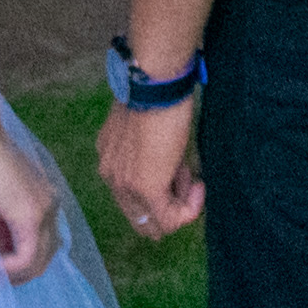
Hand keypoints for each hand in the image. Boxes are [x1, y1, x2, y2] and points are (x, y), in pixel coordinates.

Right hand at [0, 110, 64, 282]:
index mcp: (44, 198)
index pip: (43, 243)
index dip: (20, 261)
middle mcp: (52, 204)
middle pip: (46, 256)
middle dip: (19, 274)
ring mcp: (46, 210)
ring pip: (39, 262)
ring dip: (12, 275)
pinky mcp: (31, 215)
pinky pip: (27, 258)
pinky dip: (7, 269)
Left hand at [95, 93, 202, 238]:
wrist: (154, 85)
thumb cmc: (156, 96)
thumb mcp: (147, 130)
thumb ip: (151, 155)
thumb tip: (173, 172)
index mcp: (109, 159)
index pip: (131, 196)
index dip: (162, 190)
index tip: (182, 170)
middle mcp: (110, 176)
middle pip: (140, 217)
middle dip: (169, 206)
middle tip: (190, 182)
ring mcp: (126, 186)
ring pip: (155, 222)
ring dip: (180, 205)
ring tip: (192, 175)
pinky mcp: (147, 190)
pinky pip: (170, 219)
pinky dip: (189, 209)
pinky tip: (199, 186)